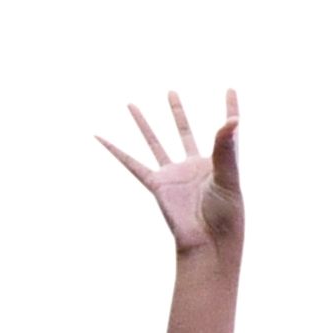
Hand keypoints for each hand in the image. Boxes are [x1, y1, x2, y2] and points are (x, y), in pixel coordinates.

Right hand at [103, 88, 242, 258]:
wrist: (208, 243)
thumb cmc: (225, 216)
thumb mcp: (228, 179)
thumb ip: (227, 148)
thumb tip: (233, 120)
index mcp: (218, 163)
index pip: (225, 132)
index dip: (229, 109)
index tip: (231, 89)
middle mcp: (194, 166)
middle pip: (184, 131)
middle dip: (177, 112)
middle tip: (172, 93)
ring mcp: (174, 174)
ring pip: (155, 142)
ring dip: (144, 124)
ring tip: (130, 104)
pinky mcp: (157, 184)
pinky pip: (131, 163)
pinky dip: (114, 150)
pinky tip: (98, 136)